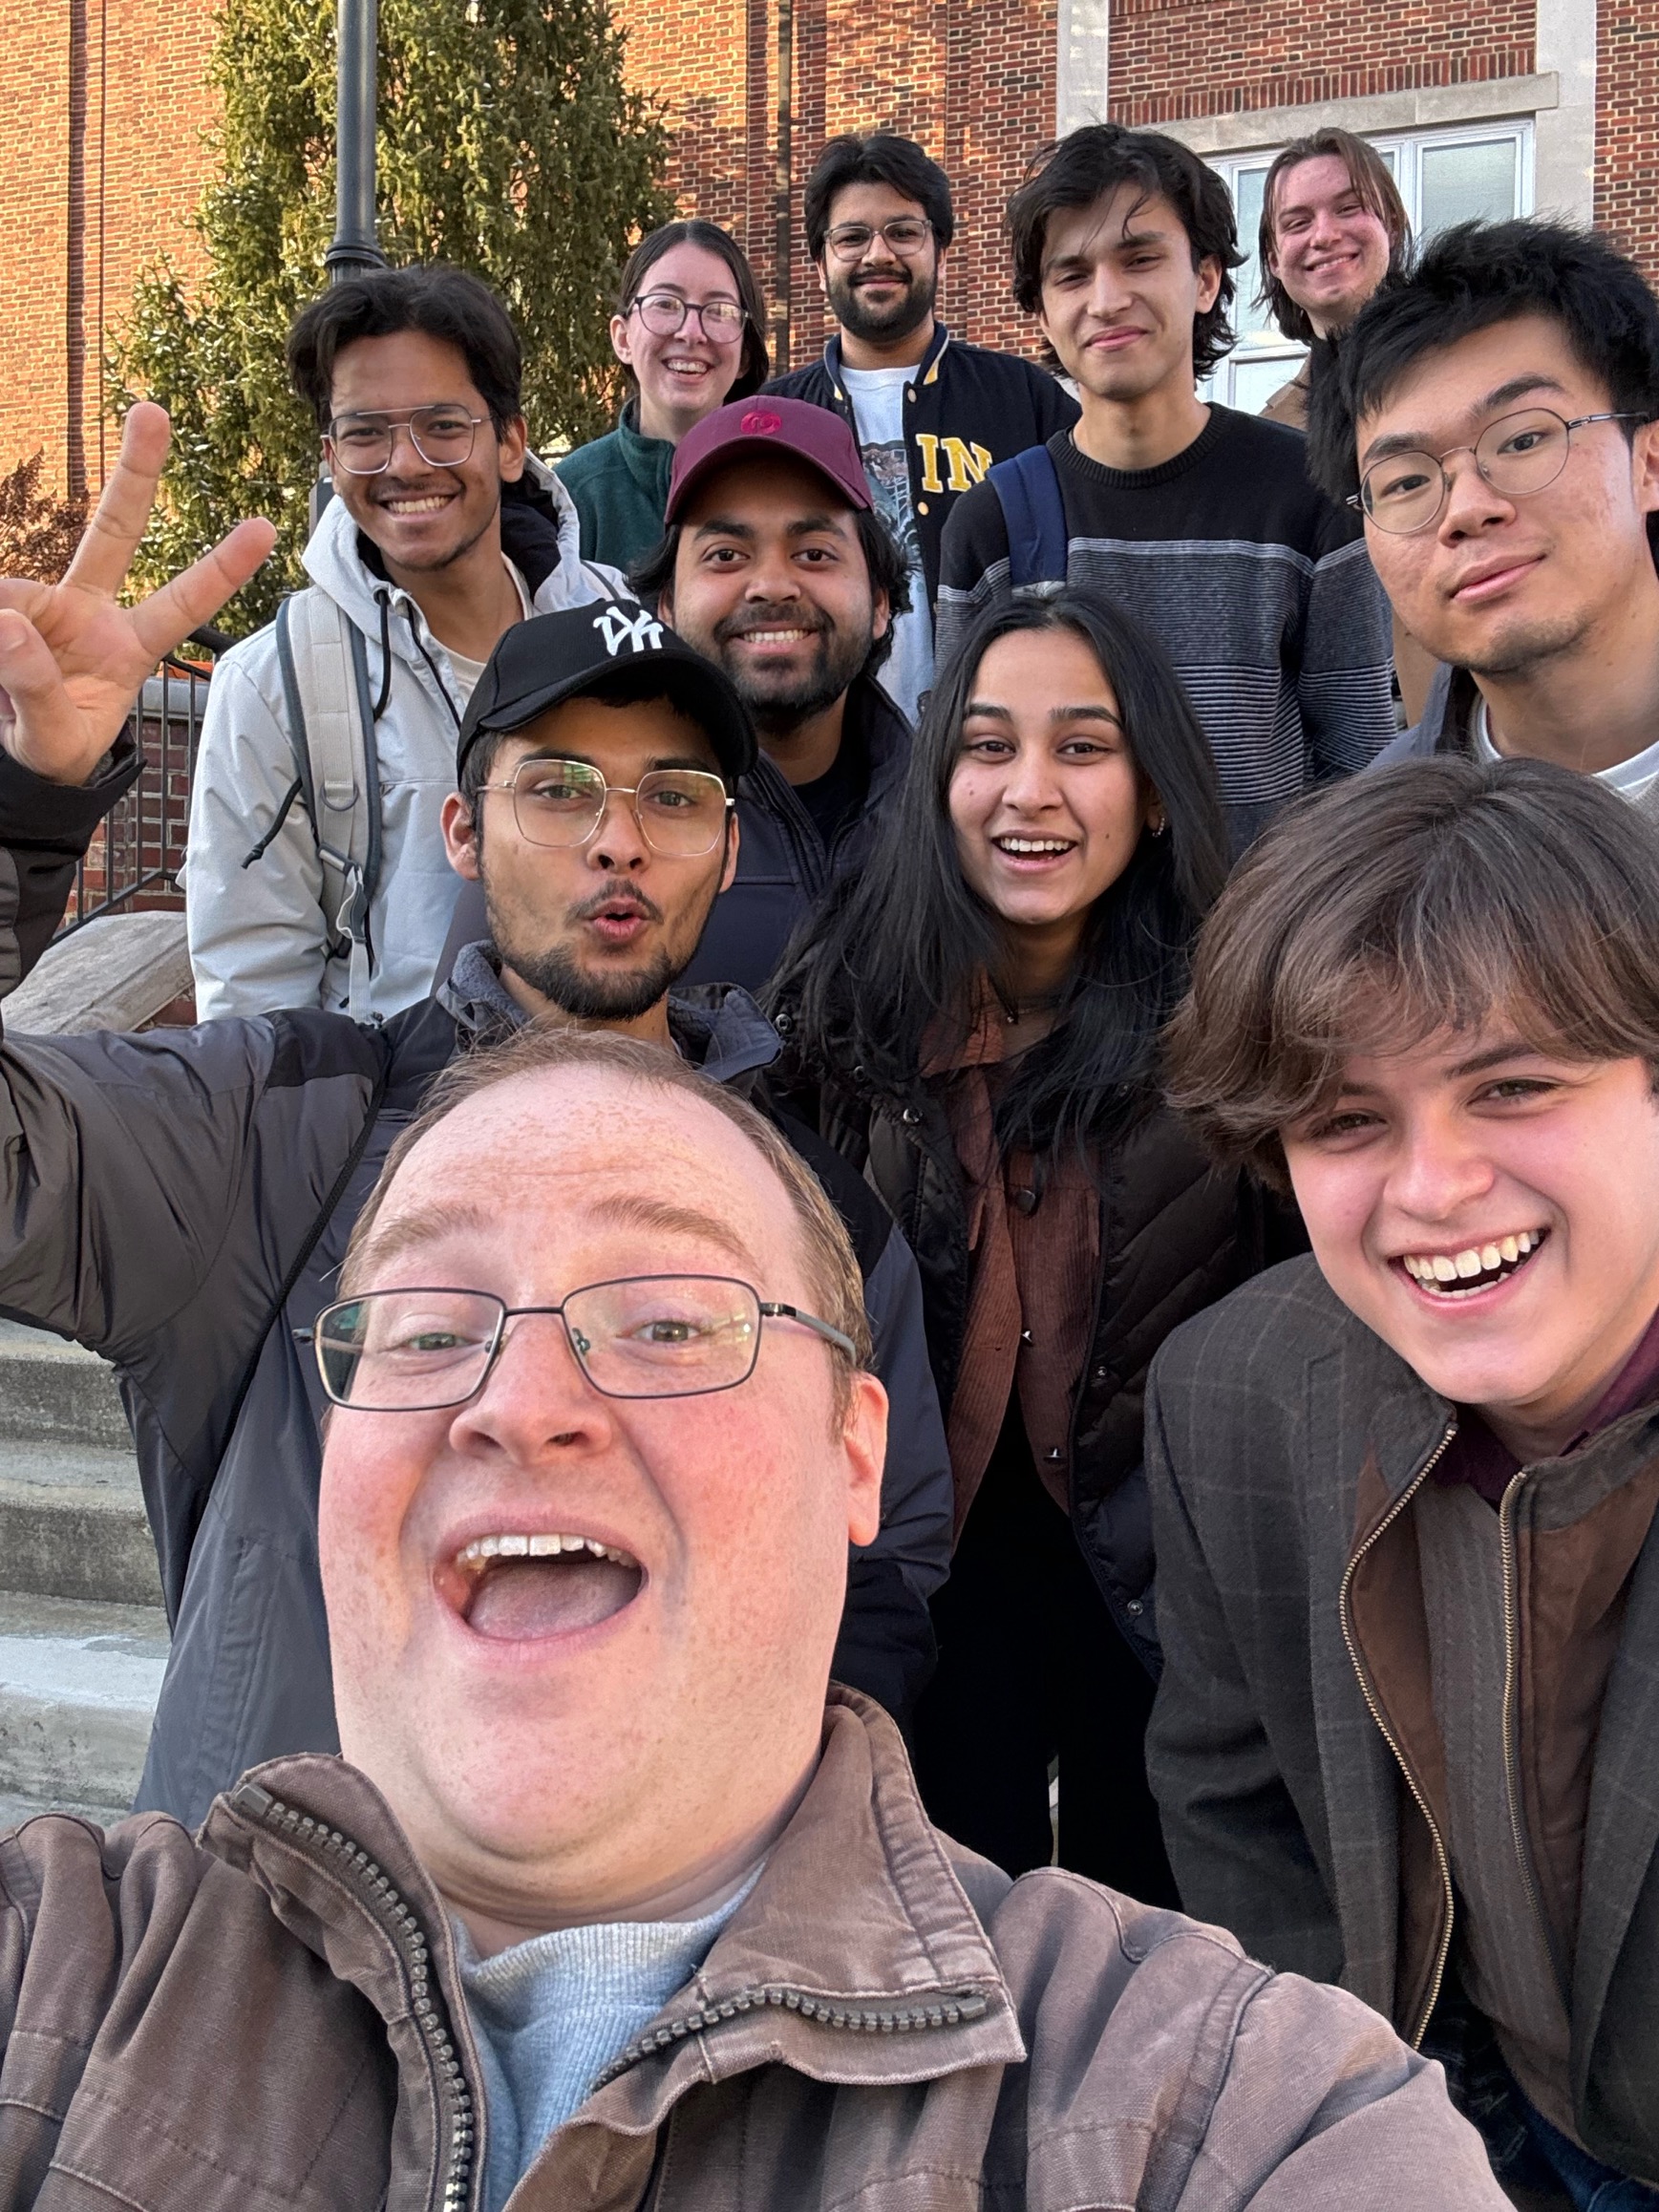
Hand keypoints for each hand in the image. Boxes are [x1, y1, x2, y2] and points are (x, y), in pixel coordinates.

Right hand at [0, 403, 276, 785]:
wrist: (14, 758)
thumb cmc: (54, 749)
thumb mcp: (55, 739)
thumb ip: (36, 690)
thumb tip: (9, 623)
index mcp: (129, 648)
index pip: (183, 604)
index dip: (222, 568)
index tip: (265, 527)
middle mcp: (91, 612)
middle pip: (115, 530)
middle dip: (136, 473)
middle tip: (153, 413)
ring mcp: (45, 604)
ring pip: (15, 595)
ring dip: (5, 627)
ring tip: (6, 674)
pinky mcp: (6, 606)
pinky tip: (0, 634)